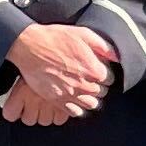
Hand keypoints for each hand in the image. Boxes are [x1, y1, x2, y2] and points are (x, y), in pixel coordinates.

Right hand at [0, 21, 115, 127]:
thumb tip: (116, 56)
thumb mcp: (83, 34)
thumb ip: (103, 46)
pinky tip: (74, 97)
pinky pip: (74, 111)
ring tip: (83, 88)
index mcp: (93, 69)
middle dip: (98, 85)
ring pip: (90, 104)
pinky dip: (77, 107)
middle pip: (101, 92)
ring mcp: (70, 94)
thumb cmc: (54, 38)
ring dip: (89, 97)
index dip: (103, 73)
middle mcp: (84, 84)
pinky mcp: (57, 100)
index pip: (109, 79)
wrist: (29, 46)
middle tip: (89, 77)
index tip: (97, 69)